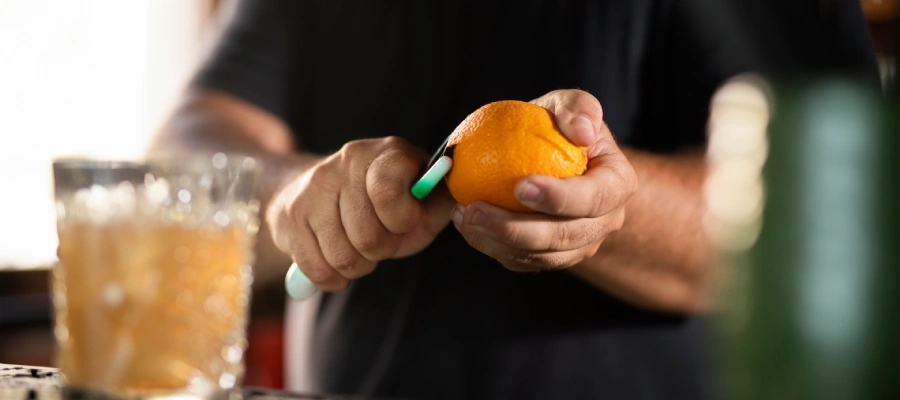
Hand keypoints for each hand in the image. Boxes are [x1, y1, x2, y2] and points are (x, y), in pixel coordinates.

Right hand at [267, 137, 454, 290]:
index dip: (400, 220)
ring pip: (341, 256)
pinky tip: (338, 264)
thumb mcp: (423, 200)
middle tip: (381, 239)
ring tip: (360, 249)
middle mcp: (344, 161)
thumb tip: (461, 205)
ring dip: (358, 265)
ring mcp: (311, 187)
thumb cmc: (388, 203)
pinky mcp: (287, 215)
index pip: (386, 192)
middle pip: (367, 235)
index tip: (405, 221)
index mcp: (385, 153)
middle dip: (381, 249)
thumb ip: (441, 203)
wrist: (329, 194)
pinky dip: (333, 279)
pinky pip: (316, 269)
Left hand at [451, 90, 636, 271]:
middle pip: (564, 237)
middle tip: (475, 210)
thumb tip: (582, 132)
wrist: (553, 159)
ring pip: (540, 258)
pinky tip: (466, 225)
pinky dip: (493, 247)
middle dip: (516, 229)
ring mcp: (579, 245)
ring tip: (463, 217)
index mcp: (617, 185)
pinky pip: (523, 262)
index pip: (594, 198)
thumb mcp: (570, 105)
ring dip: (497, 243)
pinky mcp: (552, 257)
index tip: (520, 186)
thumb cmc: (561, 128)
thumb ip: (579, 108)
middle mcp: (605, 222)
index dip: (559, 198)